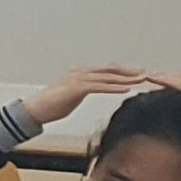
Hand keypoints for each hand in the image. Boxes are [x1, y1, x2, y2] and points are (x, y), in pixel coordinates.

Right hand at [22, 65, 153, 127]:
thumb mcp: (71, 97)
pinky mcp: (76, 88)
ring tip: (141, 80)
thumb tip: (94, 92)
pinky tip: (126, 89)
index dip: (123, 71)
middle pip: (110, 70)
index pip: (106, 70)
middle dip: (129, 71)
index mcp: (80, 74)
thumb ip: (83, 91)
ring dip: (126, 78)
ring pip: (107, 77)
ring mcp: (78, 79)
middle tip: (146, 73)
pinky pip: (100, 86)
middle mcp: (80, 73)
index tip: (137, 74)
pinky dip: (114, 87)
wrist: (35, 111)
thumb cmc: (51, 106)